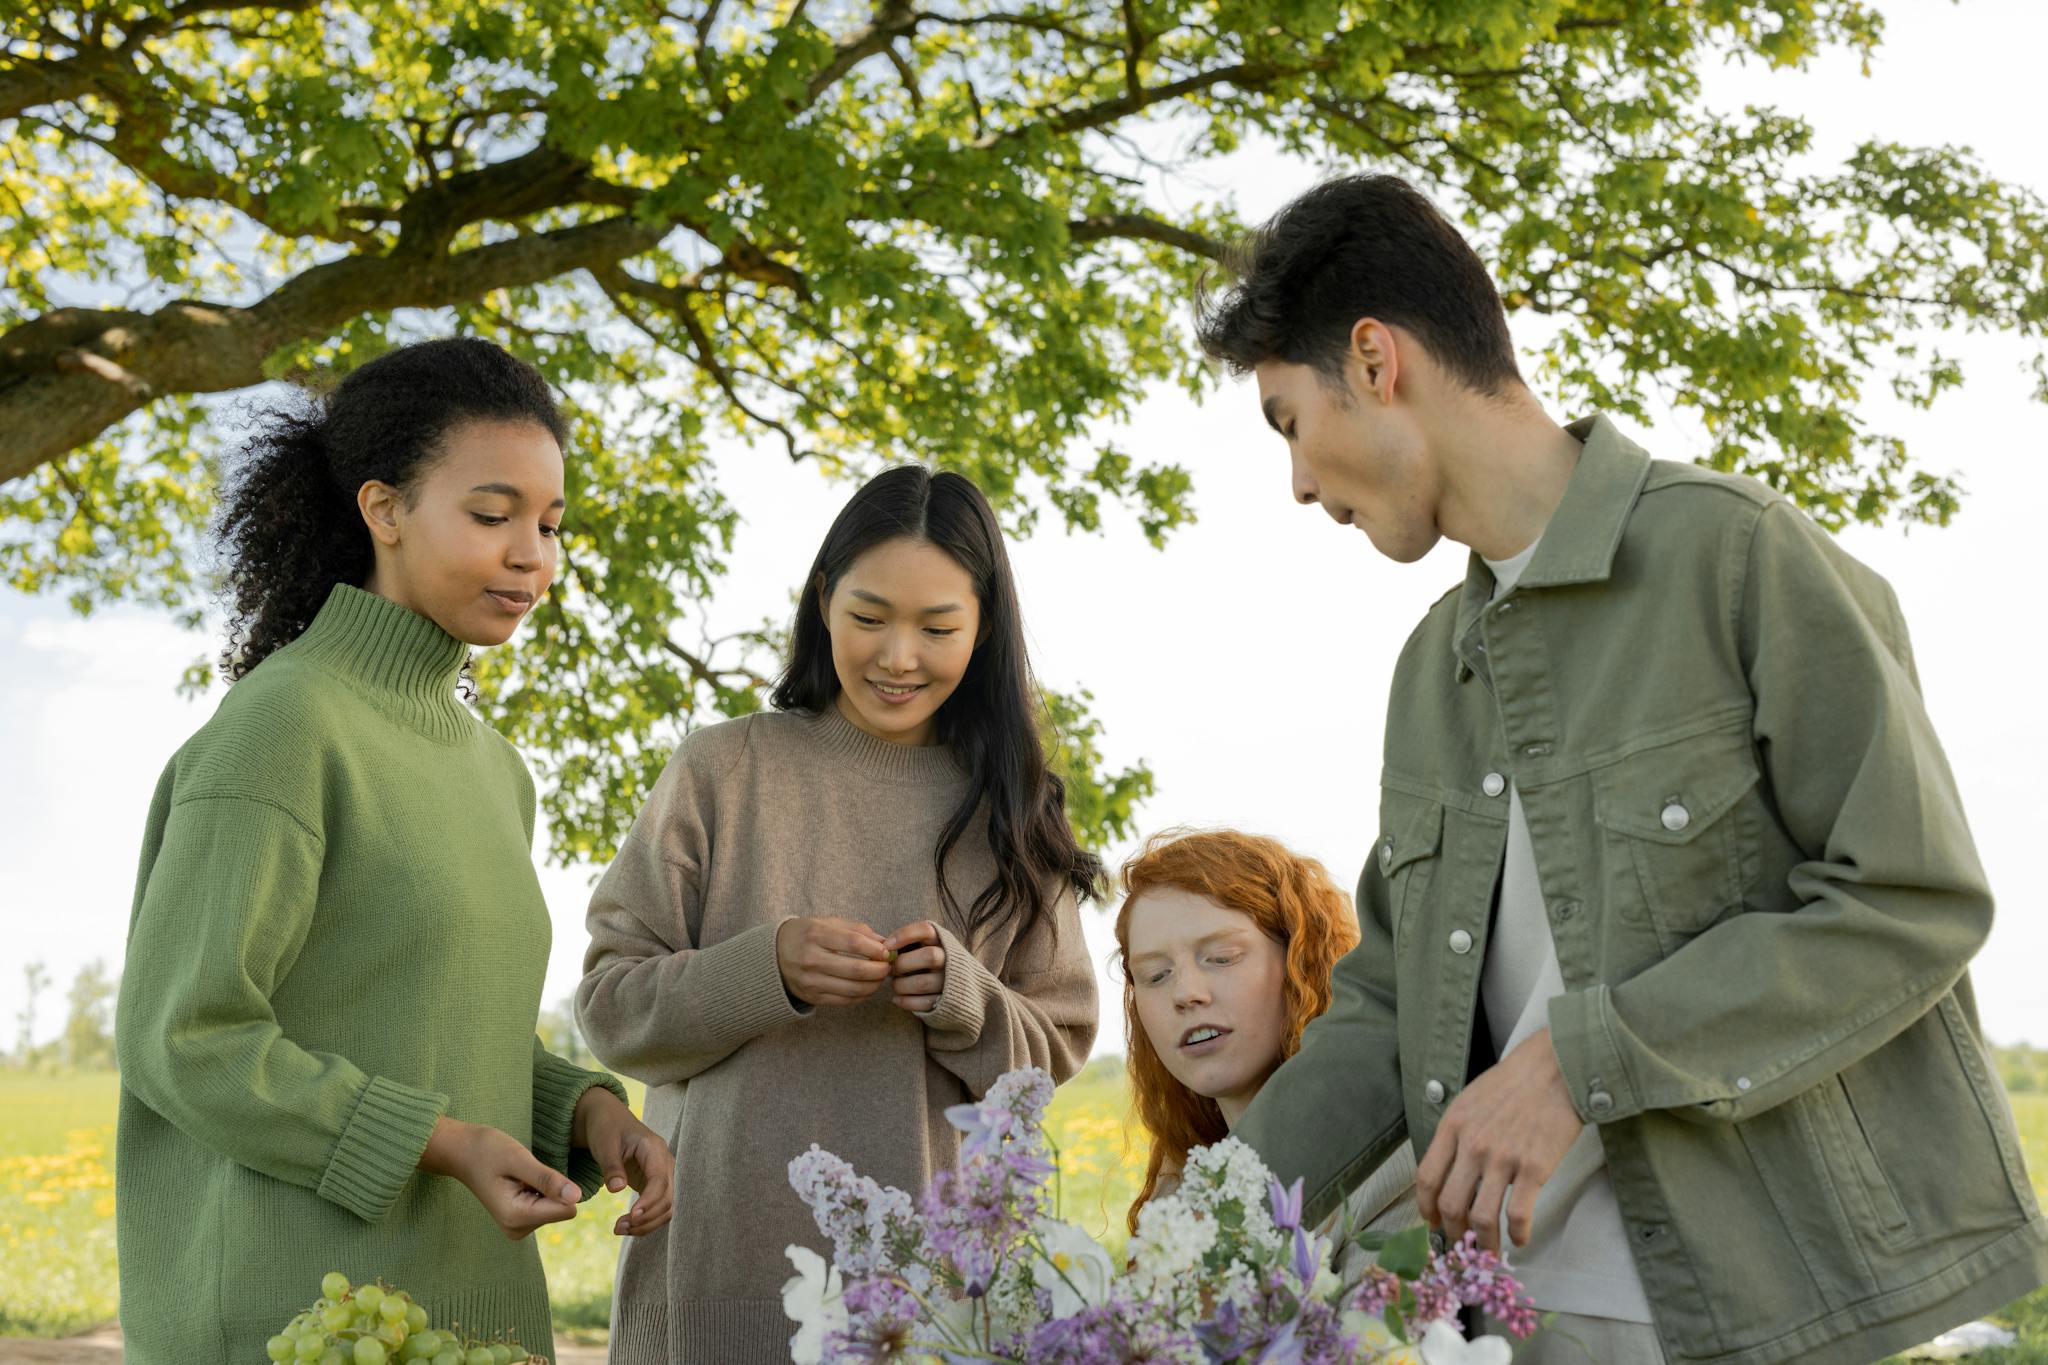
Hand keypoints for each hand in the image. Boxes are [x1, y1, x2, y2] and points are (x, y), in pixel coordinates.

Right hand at [421, 1117, 579, 1240]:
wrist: (463, 1152)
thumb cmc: (488, 1150)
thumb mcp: (519, 1159)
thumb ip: (548, 1180)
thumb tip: (577, 1197)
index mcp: (517, 1217)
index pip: (566, 1208)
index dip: (560, 1185)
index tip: (538, 1172)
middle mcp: (517, 1229)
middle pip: (562, 1209)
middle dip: (551, 1187)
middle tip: (525, 1173)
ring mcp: (517, 1228)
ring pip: (556, 1207)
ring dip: (543, 1187)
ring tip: (520, 1176)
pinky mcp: (519, 1222)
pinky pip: (546, 1206)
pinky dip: (538, 1190)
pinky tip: (519, 1181)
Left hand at [573, 1087, 674, 1236]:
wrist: (609, 1120)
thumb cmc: (606, 1128)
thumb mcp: (604, 1144)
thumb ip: (612, 1167)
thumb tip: (617, 1189)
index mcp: (654, 1149)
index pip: (659, 1181)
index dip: (649, 1202)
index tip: (632, 1217)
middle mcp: (664, 1163)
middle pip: (667, 1198)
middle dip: (646, 1218)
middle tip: (618, 1228)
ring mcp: (662, 1174)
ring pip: (666, 1206)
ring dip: (647, 1223)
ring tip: (620, 1230)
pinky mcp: (655, 1183)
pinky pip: (658, 1206)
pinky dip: (646, 1220)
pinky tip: (628, 1226)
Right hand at [776, 916, 892, 1006]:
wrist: (773, 956)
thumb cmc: (806, 935)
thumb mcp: (827, 923)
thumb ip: (856, 930)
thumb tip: (884, 943)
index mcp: (815, 935)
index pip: (854, 943)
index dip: (876, 949)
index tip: (887, 951)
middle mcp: (811, 959)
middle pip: (856, 969)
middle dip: (880, 970)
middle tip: (889, 966)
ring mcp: (811, 981)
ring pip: (853, 989)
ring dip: (874, 985)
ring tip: (880, 977)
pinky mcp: (812, 997)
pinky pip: (845, 1001)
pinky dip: (862, 996)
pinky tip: (867, 987)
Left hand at [884, 920, 946, 1013]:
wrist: (960, 988)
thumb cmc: (932, 963)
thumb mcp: (925, 946)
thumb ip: (908, 944)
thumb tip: (883, 948)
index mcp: (942, 941)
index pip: (926, 930)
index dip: (904, 935)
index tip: (887, 945)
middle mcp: (950, 959)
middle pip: (929, 956)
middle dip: (903, 964)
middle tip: (892, 969)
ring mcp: (950, 981)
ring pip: (923, 983)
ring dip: (901, 985)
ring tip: (895, 985)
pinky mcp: (947, 1001)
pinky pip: (924, 1003)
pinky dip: (906, 1001)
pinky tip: (897, 999)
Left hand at [1415, 1028, 1584, 1251]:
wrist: (1555, 1070)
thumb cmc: (1513, 1084)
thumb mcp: (1469, 1101)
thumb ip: (1456, 1135)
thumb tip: (1449, 1172)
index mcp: (1452, 1127)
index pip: (1426, 1178)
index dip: (1426, 1208)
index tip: (1433, 1222)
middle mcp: (1472, 1145)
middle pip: (1450, 1203)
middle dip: (1453, 1232)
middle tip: (1462, 1242)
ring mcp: (1503, 1158)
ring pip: (1482, 1216)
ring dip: (1484, 1242)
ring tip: (1489, 1251)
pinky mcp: (1535, 1168)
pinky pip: (1518, 1214)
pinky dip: (1517, 1234)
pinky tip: (1519, 1239)